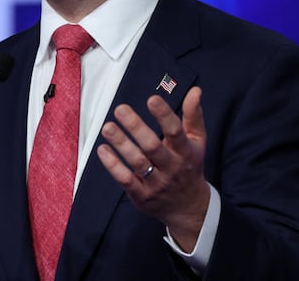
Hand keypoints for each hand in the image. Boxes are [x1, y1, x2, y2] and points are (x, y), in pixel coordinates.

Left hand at [96, 86, 209, 251]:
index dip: (164, 115)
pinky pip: (126, 180)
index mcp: (186, 151)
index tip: (152, 99)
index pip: (176, 131)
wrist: (189, 207)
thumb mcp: (196, 142)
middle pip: (153, 146)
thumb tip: (195, 91)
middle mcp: (172, 167)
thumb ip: (193, 115)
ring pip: (137, 162)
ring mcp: (157, 183)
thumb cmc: (189, 166)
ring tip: (108, 127)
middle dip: (136, 127)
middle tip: (120, 109)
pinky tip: (103, 150)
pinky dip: (113, 165)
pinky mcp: (142, 196)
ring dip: (121, 143)